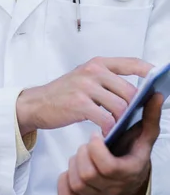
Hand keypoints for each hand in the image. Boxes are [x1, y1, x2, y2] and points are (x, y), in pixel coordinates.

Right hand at [16, 57, 152, 135]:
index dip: (149, 71)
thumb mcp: (85, 78)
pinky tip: (106, 132)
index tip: (159, 80)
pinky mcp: (79, 103)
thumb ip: (108, 81)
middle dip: (135, 107)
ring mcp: (85, 86)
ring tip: (118, 126)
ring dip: (122, 120)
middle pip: (129, 90)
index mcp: (97, 63)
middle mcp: (93, 71)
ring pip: (120, 105)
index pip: (131, 63)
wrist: (37, 103)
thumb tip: (137, 93)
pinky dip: (109, 128)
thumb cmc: (64, 93)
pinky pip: (105, 118)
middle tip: (133, 118)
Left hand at [57, 93, 162, 194]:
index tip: (95, 134)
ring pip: (77, 183)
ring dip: (74, 165)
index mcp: (128, 172)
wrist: (129, 179)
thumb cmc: (132, 153)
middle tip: (86, 144)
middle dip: (83, 154)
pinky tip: (70, 170)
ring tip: (81, 154)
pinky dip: (63, 181)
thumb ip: (149, 117)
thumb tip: (155, 95)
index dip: (97, 149)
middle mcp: (113, 188)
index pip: (108, 166)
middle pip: (88, 175)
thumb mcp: (144, 135)